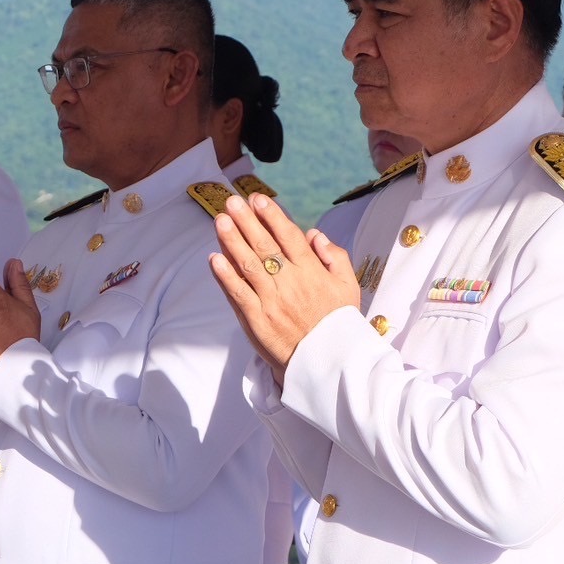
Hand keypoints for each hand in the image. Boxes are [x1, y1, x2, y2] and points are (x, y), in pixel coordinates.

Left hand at [209, 192, 359, 381]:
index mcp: (312, 272)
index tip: (257, 199)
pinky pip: (238, 293)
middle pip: (264, 245)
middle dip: (246, 221)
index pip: (289, 237)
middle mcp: (290, 282)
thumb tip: (314, 233)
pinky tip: (214, 258)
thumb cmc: (338, 323)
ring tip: (220, 220)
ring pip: (248, 265)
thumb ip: (335, 256)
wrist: (328, 364)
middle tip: (231, 201)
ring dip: (232, 240)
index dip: (271, 216)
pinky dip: (225, 275)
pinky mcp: (257, 320)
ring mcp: (271, 301)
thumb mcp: (349, 286)